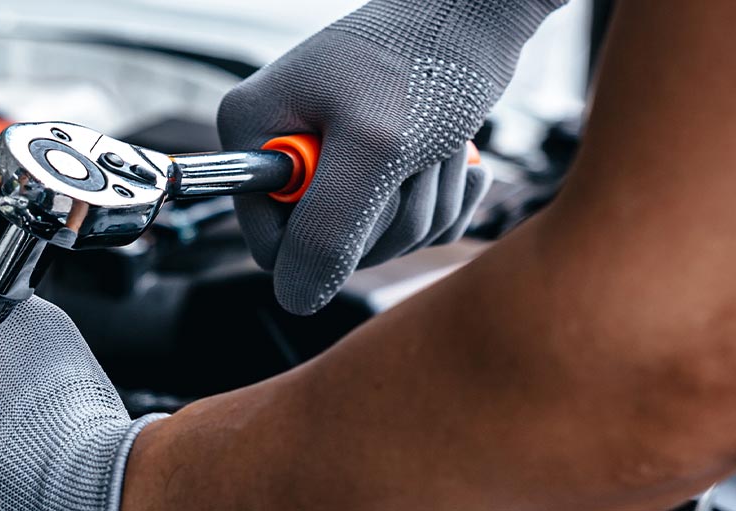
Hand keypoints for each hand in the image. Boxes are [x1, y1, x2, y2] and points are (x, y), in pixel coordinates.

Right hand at [219, 0, 564, 314]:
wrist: (481, 11)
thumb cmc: (428, 56)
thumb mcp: (375, 148)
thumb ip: (327, 230)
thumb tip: (295, 298)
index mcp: (254, 131)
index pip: (269, 242)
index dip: (325, 240)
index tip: (368, 189)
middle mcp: (282, 144)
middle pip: (326, 246)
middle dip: (388, 215)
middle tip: (412, 158)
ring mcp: (330, 157)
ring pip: (375, 238)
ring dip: (424, 204)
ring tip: (435, 146)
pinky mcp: (376, 164)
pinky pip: (407, 223)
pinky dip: (443, 200)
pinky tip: (452, 158)